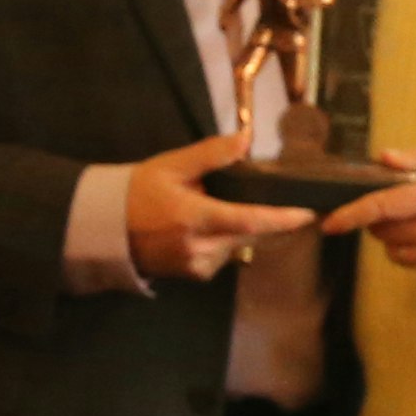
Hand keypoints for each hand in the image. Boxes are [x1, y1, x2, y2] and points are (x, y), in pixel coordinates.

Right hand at [128, 132, 313, 280]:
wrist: (106, 229)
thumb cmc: (140, 190)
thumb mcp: (173, 165)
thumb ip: (211, 154)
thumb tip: (246, 139)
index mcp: (196, 218)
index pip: (249, 221)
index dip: (282, 220)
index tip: (309, 215)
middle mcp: (200, 248)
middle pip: (250, 234)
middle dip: (267, 220)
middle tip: (267, 200)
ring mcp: (197, 266)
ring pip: (238, 245)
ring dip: (240, 227)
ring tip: (216, 207)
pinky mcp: (194, 276)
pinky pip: (224, 256)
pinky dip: (225, 239)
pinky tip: (208, 226)